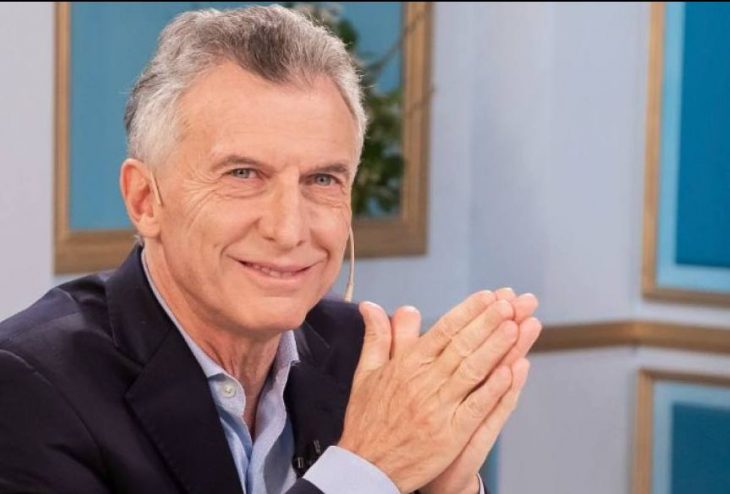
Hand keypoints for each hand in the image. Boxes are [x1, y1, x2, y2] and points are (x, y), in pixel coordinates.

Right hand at [338, 291, 524, 492]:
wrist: (365, 467)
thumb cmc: (367, 420)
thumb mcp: (366, 373)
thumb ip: (378, 338)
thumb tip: (372, 306)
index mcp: (406, 365)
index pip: (442, 331)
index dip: (468, 312)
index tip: (488, 296)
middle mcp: (423, 382)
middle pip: (462, 346)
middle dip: (489, 322)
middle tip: (512, 303)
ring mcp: (438, 409)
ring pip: (472, 371)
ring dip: (496, 347)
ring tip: (517, 326)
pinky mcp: (449, 435)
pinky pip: (475, 407)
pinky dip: (493, 389)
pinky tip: (511, 371)